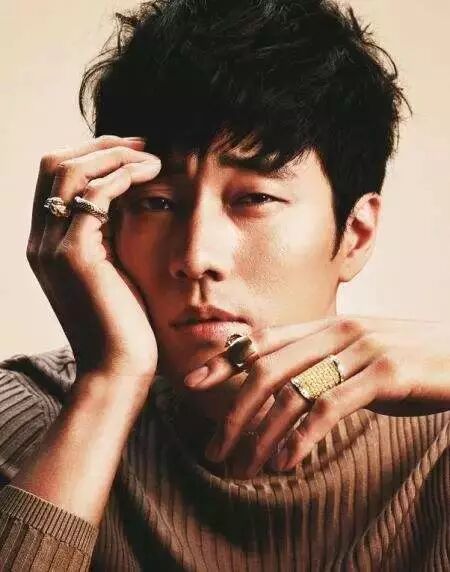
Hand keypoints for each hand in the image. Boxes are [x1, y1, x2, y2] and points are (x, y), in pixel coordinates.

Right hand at [27, 135, 161, 392]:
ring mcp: (52, 247)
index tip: (132, 152)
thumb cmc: (124, 324)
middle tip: (142, 146)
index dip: (93, 155)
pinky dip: (121, 176)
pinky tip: (151, 175)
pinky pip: (93, 195)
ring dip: (113, 156)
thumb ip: (110, 234)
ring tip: (151, 159)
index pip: (56, 178)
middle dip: (100, 146)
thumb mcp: (113, 270)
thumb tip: (129, 197)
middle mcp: (41, 241)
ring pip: (69, 171)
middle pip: (54, 164)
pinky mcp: (74, 256)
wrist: (117, 368)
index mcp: (48, 244)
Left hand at [183, 316, 449, 477]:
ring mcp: (361, 350)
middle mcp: (337, 332)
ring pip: (294, 393)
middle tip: (215, 447)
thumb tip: (284, 387)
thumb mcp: (357, 355)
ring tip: (245, 467)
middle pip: (268, 370)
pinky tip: (287, 461)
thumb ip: (321, 362)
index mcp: (326, 326)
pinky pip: (332, 406)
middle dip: (234, 411)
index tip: (192, 383)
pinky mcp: (386, 372)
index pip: (262, 340)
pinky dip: (304, 436)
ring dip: (263, 435)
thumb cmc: (406, 359)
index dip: (225, 360)